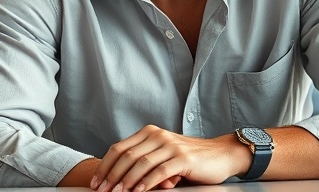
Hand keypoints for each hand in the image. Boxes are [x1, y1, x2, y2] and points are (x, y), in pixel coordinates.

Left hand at [90, 125, 250, 191]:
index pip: (119, 148)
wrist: (222, 154)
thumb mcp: (164, 155)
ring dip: (126, 181)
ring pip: (141, 163)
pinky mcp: (183, 158)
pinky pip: (160, 171)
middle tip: (102, 191)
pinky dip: (146, 183)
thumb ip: (144, 161)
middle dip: (111, 175)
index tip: (96, 182)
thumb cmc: (191, 158)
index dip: (105, 166)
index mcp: (150, 133)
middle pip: (127, 155)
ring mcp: (171, 145)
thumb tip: (118, 180)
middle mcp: (159, 135)